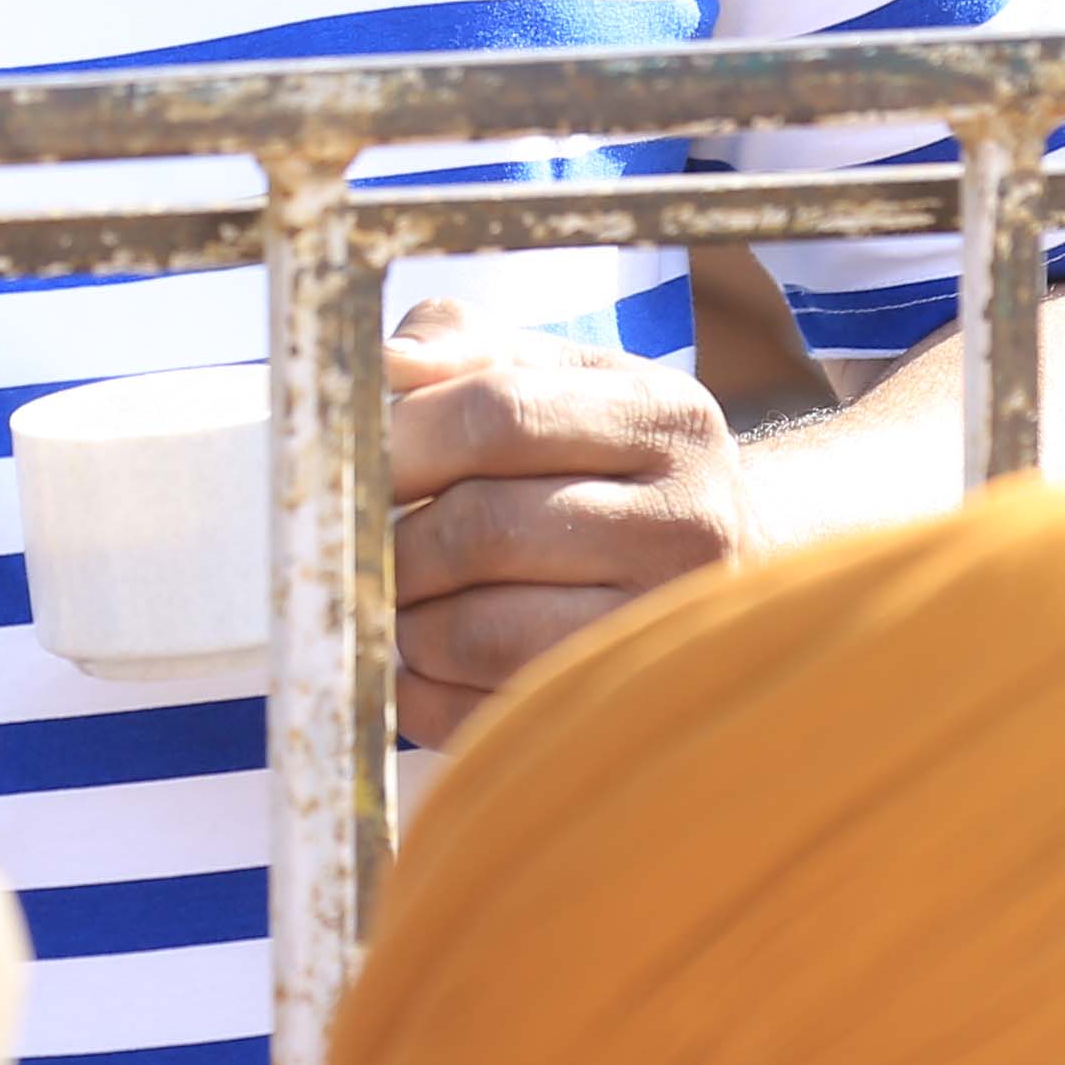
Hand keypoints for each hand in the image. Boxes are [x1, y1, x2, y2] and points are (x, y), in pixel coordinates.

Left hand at [381, 300, 749, 748]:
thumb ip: (466, 348)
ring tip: (393, 595)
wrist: (720, 561)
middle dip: (391, 537)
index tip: (344, 451)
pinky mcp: (625, 716)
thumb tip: (387, 365)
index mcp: (666, 416)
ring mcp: (662, 632)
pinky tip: (418, 657)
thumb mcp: (559, 374)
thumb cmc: (606, 456)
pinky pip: (481, 715)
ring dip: (401, 617)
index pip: (499, 415)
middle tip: (353, 537)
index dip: (399, 436)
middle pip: (482, 529)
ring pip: (478, 631)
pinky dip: (419, 689)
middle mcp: (688, 523)